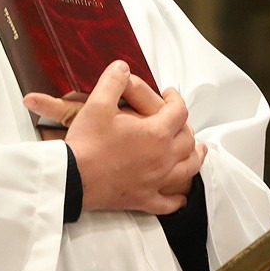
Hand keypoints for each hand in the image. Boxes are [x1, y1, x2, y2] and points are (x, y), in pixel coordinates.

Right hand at [24, 61, 205, 213]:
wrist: (72, 178)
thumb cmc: (87, 143)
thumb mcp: (98, 103)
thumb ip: (114, 81)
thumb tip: (123, 67)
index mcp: (156, 133)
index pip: (179, 111)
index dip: (176, 99)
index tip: (169, 94)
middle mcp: (163, 158)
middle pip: (188, 139)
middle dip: (186, 125)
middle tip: (178, 119)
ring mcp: (156, 181)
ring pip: (187, 169)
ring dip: (194, 157)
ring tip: (197, 150)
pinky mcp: (144, 199)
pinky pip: (168, 202)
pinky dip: (177, 199)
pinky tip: (179, 197)